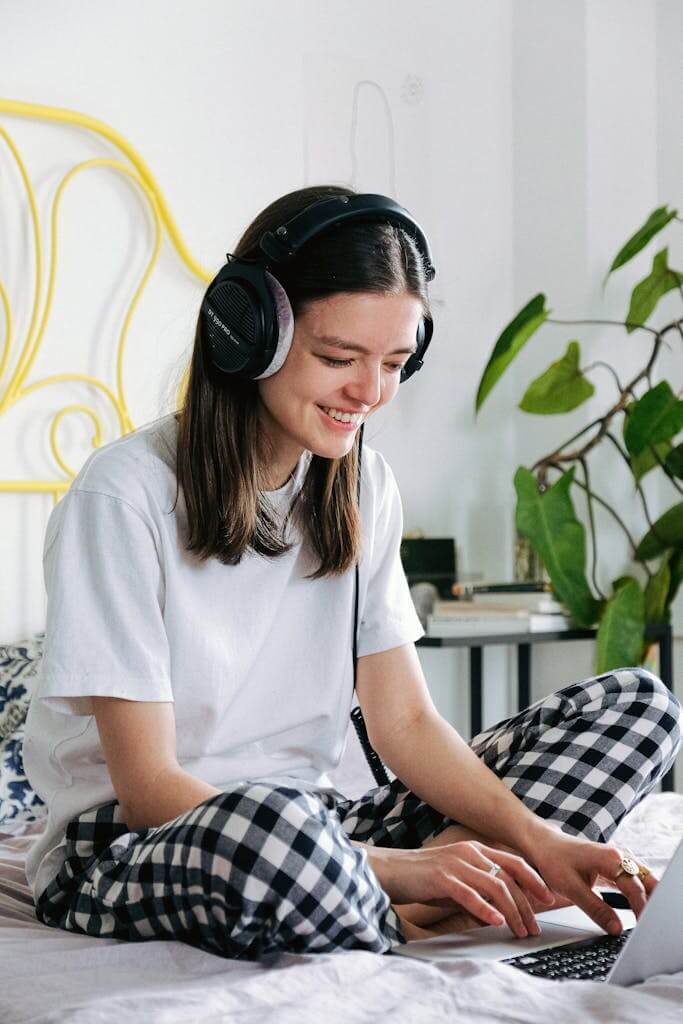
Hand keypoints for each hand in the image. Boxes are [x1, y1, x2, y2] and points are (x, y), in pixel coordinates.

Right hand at [376, 841, 555, 937]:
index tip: (549, 898)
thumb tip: (502, 908)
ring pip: (494, 886)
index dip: (534, 880)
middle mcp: (468, 853)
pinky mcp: (441, 877)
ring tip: (519, 930)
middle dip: (526, 904)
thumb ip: (479, 888)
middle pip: (508, 876)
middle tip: (534, 927)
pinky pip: (469, 894)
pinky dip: (485, 909)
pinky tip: (495, 922)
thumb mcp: (457, 880)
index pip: (513, 862)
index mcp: (475, 850)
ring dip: (511, 911)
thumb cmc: (423, 878)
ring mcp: (456, 863)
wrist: (390, 870)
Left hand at [523, 828, 656, 935]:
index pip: (635, 888)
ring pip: (643, 878)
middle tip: (651, 926)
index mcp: (610, 858)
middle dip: (653, 901)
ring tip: (648, 920)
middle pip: (646, 881)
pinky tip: (641, 908)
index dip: (642, 909)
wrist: (543, 844)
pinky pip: (635, 879)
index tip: (644, 928)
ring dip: (649, 897)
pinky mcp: (615, 865)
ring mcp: (619, 858)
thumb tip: (617, 929)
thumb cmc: (553, 860)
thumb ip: (596, 909)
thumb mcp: (571, 888)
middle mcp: (619, 855)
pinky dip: (640, 893)